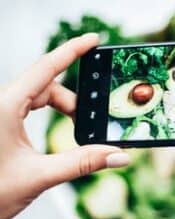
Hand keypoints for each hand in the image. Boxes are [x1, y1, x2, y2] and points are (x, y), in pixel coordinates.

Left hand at [0, 33, 129, 218]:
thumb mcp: (40, 176)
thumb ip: (82, 163)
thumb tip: (118, 155)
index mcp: (5, 107)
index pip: (46, 68)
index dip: (73, 51)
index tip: (94, 40)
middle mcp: (3, 104)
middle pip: (48, 86)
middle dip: (74, 102)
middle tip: (93, 123)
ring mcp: (3, 114)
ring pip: (41, 98)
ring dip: (65, 111)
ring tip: (79, 133)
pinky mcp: (4, 124)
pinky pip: (32, 108)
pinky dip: (52, 117)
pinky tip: (62, 133)